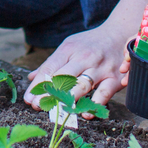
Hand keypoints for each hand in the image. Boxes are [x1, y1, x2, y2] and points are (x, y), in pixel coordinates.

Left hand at [23, 0, 147, 114]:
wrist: (119, 33)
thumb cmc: (90, 43)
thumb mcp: (69, 46)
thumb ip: (52, 63)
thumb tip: (32, 78)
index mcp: (69, 49)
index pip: (49, 68)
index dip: (37, 84)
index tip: (28, 98)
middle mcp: (83, 57)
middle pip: (62, 77)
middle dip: (48, 93)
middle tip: (36, 106)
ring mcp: (99, 68)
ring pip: (81, 85)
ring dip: (67, 100)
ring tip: (54, 111)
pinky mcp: (115, 78)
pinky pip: (104, 93)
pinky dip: (94, 104)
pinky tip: (85, 114)